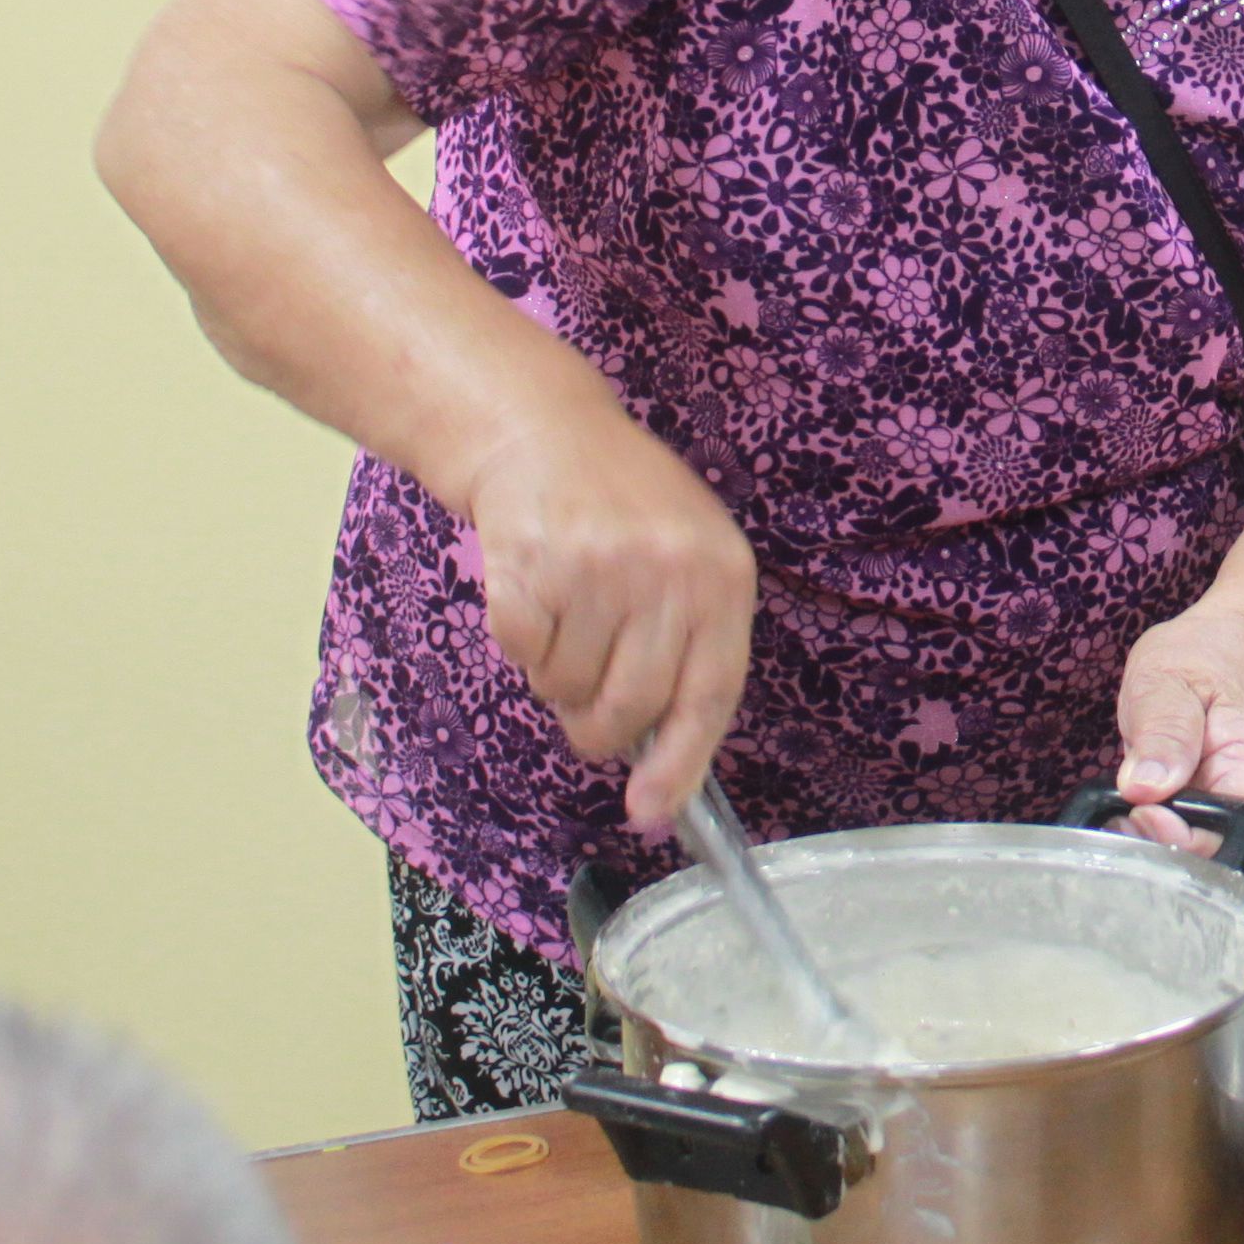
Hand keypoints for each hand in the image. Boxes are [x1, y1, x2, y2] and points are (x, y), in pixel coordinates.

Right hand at [461, 403, 757, 835]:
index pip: (710, 693)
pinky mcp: (532, 568)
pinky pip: (522, 654)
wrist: (547, 432)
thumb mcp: (690, 558)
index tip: (652, 811)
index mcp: (722, 577)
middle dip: (600, 728)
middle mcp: (667, 574)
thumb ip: (689, 645)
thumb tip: (664, 760)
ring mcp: (598, 571)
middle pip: (631, 707)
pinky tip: (536, 595)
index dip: (682, 763)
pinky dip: (521, 644)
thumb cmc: (627, 508)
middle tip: (586, 707)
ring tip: (567, 618)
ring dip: (557, 677)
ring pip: (569, 689)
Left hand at [1109, 603, 1243, 853]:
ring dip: (1154, 856)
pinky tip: (1129, 823)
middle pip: (1218, 870)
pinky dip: (1154, 846)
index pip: (1232, 839)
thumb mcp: (1173, 675)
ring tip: (1120, 819)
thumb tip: (1146, 787)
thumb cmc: (1213, 659)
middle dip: (1161, 858)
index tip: (1139, 809)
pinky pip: (1189, 855)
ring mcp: (1238, 823)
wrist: (1242, 653)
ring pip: (1203, 871)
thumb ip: (1163, 727)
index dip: (1180, 842)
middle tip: (1121, 820)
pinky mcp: (1215, 826)